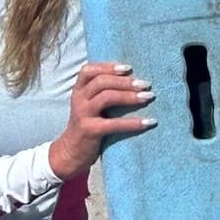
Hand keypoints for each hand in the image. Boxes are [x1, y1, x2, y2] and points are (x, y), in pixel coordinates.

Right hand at [49, 61, 156, 179]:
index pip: (89, 70)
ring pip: (106, 97)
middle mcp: (78, 99)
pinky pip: (114, 124)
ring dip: (129, 96)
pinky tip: (148, 122)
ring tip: (148, 97)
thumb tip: (135, 80)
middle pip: (101, 82)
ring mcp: (82, 115)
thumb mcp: (89, 105)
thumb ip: (102, 92)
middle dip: (125, 81)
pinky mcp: (89, 131)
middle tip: (145, 84)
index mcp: (79, 90)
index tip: (128, 68)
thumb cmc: (88, 125)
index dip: (108, 66)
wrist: (70, 152)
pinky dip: (133, 122)